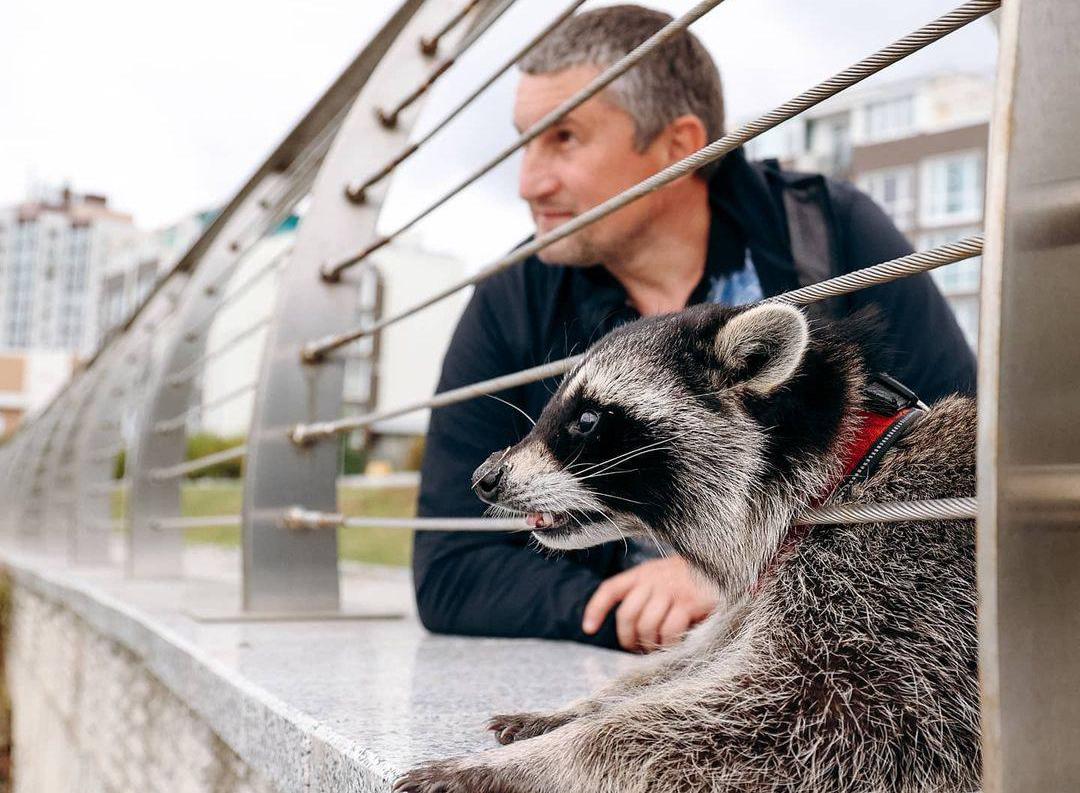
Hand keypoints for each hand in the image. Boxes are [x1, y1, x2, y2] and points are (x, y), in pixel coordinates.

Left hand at [582, 556, 717, 652]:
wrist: (725, 564)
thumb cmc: (693, 578)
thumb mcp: (665, 577)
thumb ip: (648, 595)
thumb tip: (633, 630)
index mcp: (643, 573)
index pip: (610, 589)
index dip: (596, 609)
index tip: (588, 629)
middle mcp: (653, 580)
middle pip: (627, 615)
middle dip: (628, 638)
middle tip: (638, 649)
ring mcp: (670, 591)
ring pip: (647, 625)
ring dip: (650, 644)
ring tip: (659, 649)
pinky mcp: (688, 603)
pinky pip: (669, 631)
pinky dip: (669, 645)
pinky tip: (675, 648)